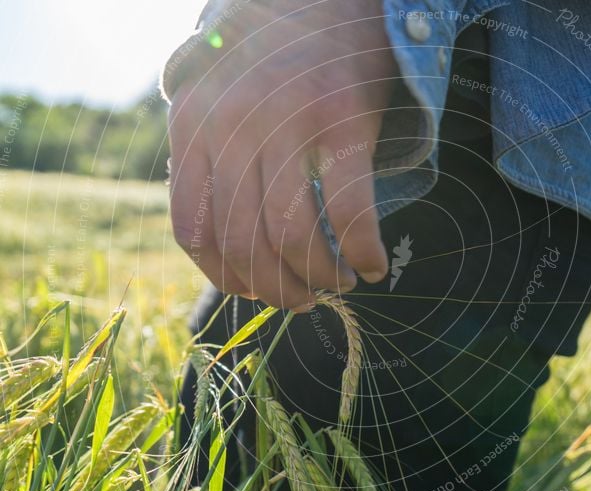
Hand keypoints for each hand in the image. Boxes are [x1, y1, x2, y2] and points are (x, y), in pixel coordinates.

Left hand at [167, 0, 396, 308]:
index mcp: (192, 125)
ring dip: (320, 277)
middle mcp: (232, 125)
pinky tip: (372, 266)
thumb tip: (215, 245)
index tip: (256, 292)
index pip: (194, 230)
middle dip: (277, 290)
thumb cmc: (273, 62)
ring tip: (338, 283)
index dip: (226, 277)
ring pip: (294, 236)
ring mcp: (287, 121)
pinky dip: (363, 251)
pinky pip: (350, 210)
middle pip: (245, 243)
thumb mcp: (216, 99)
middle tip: (303, 302)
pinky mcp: (343, 119)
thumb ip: (206, 159)